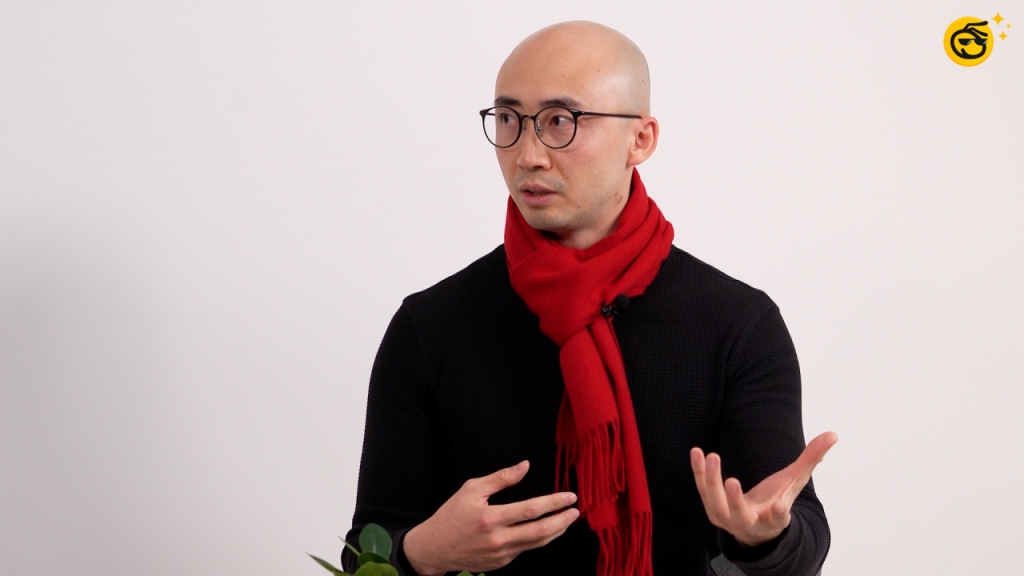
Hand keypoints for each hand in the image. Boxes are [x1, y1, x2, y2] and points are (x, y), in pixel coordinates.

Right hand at [403, 460, 578, 575]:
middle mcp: (498, 539)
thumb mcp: (471, 489)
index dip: (553, 503)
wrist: (435, 548)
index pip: (531, 510)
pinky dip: (539, 539)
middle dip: (562, 521)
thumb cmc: (452, 515)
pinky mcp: (501, 563)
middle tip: (575, 511)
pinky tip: (546, 529)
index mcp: (490, 518)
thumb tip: (525, 466)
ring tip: (567, 520)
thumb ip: (500, 478)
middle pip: (540, 532)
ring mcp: (501, 554)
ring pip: (537, 543)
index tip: (569, 496)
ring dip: (556, 531)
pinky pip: (525, 549)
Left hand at [690, 431, 837, 547]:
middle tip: (732, 481)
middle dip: (734, 501)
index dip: (779, 514)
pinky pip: (703, 490)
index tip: (780, 506)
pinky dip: (699, 472)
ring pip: (716, 503)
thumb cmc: (777, 500)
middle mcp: (749, 523)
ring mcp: (727, 519)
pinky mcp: (712, 508)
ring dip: (710, 481)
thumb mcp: (795, 481)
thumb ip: (812, 458)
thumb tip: (833, 434)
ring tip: (711, 456)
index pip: (778, 520)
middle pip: (740, 516)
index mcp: (774, 521)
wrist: (755, 527)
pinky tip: (697, 452)